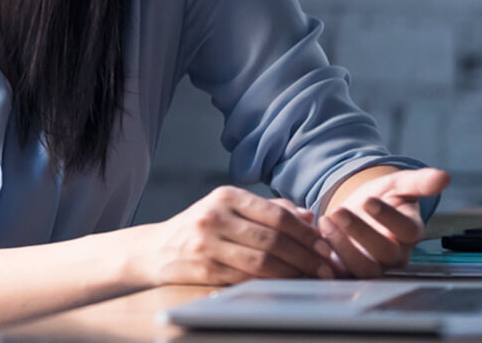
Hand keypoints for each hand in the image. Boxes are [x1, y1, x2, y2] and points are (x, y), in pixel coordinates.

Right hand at [132, 186, 341, 286]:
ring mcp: (207, 243)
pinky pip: (245, 279)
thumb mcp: (230, 209)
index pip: (276, 214)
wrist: (155, 249)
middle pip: (272, 239)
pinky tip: (286, 286)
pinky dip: (271, 284)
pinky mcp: (203, 268)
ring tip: (311, 279)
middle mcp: (215, 216)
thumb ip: (269, 210)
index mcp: (226, 196)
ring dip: (292, 272)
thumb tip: (310, 217)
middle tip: (326, 268)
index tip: (325, 246)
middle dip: (305, 256)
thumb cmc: (202, 228)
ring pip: (261, 261)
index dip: (305, 233)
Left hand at [319, 167, 449, 277]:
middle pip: (384, 253)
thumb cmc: (382, 197)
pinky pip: (341, 276)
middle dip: (360, 232)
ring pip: (363, 268)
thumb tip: (445, 176)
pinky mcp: (350, 273)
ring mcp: (373, 266)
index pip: (407, 231)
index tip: (369, 200)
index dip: (388, 217)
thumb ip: (420, 182)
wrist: (358, 210)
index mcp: (410, 233)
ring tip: (325, 221)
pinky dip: (328, 263)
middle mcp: (395, 255)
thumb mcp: (398, 184)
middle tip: (338, 211)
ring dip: (342, 246)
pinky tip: (316, 242)